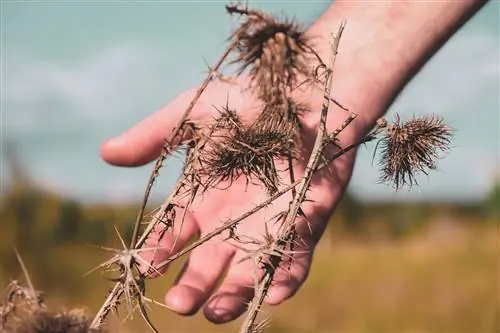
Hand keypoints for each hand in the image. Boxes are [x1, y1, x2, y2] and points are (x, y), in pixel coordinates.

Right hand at [100, 76, 357, 322]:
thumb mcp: (195, 113)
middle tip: (180, 304)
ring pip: (249, 268)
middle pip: (208, 260)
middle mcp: (233, 215)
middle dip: (193, 284)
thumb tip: (105, 153)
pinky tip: (276, 294)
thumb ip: (154, 134)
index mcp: (203, 194)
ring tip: (217, 314)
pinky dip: (287, 276)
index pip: (175, 232)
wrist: (307, 90)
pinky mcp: (307, 219)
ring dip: (235, 293)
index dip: (160, 251)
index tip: (147, 269)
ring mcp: (269, 220)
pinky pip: (295, 256)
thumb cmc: (250, 98)